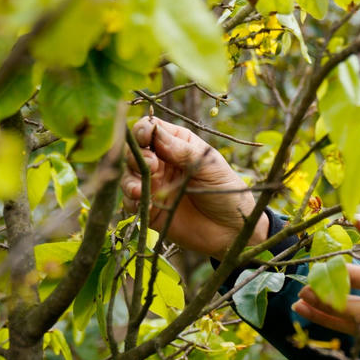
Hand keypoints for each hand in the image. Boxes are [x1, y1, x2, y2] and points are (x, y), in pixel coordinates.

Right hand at [121, 116, 266, 257]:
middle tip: (152, 166)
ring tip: (140, 189)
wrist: (232, 230)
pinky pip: (130, 201)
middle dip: (138, 156)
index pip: (151, 129)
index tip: (146, 138)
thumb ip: (182, 151)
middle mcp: (162, 162)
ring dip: (130, 179)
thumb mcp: (209, 167)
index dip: (144, 130)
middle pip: (135, 151)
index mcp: (178, 144)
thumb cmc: (227, 191)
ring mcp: (155, 185)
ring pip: (128, 175)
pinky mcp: (150, 208)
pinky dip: (130, 200)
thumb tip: (156, 132)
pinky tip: (143, 203)